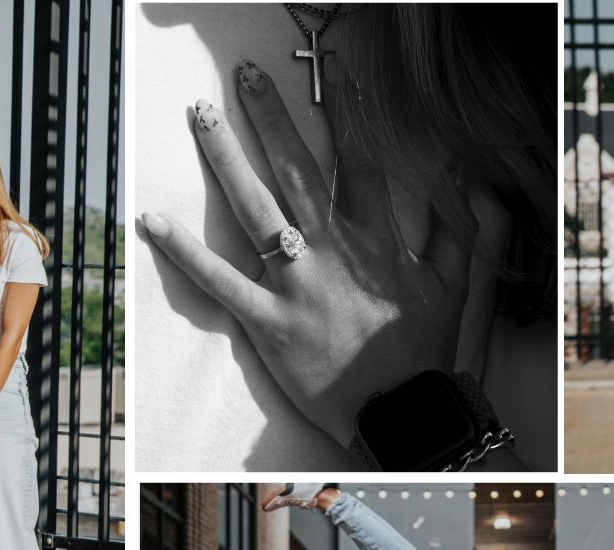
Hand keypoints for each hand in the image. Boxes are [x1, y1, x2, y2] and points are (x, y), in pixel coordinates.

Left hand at [141, 60, 474, 448]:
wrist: (402, 409)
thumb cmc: (423, 350)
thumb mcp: (453, 285)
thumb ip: (455, 230)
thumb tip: (460, 181)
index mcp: (375, 239)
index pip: (358, 161)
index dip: (347, 114)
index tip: (335, 76)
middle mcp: (331, 250)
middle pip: (296, 168)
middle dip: (269, 117)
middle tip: (245, 77)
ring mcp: (296, 284)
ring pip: (254, 207)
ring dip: (225, 157)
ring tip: (200, 117)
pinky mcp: (269, 321)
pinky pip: (219, 281)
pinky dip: (184, 252)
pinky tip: (153, 220)